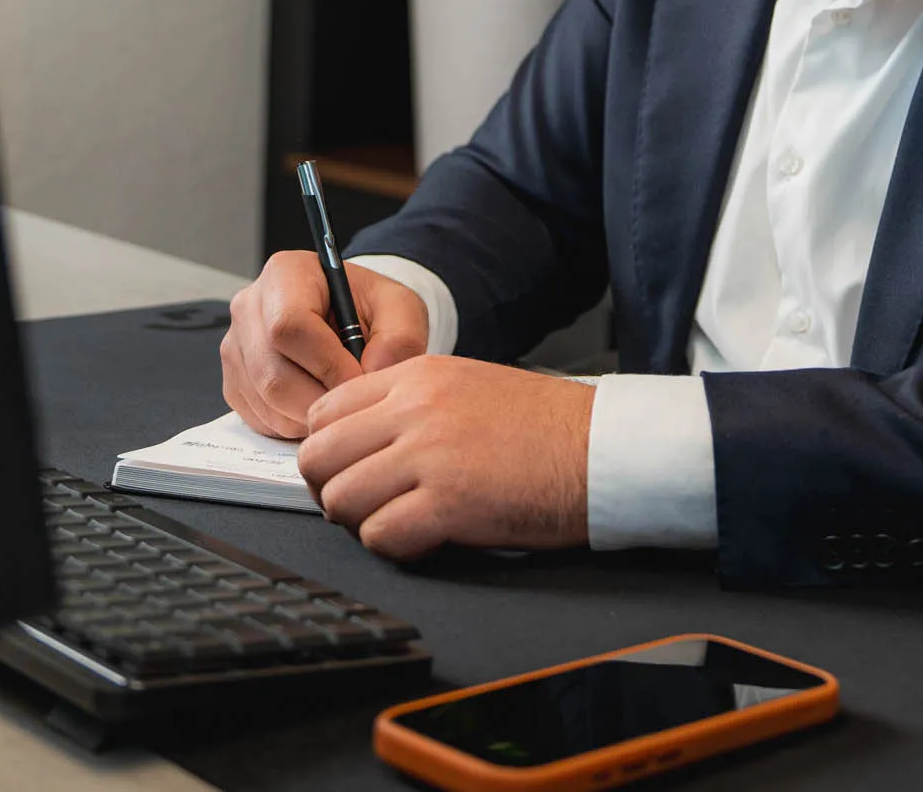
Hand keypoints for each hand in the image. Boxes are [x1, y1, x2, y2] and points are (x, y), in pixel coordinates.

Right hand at [221, 251, 428, 438]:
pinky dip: (292, 425)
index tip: (360, 380)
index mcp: (286, 274)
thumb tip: (372, 372)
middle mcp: (250, 306)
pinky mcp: (234, 380)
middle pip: (272, 372)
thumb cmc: (371, 308)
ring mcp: (236, 345)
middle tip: (355, 406)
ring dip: (308, 416)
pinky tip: (318, 406)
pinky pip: (257, 417)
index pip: (289, 326)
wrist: (352, 318)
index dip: (327, 364)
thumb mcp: (401, 309)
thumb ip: (399, 339)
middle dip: (320, 400)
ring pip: (265, 400)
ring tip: (341, 405)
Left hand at [297, 358, 592, 559]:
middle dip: (332, 490)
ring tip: (399, 522)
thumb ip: (410, 405)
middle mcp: (415, 409)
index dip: (330, 451)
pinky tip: (426, 538)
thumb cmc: (546, 427)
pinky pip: (380, 536)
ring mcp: (430, 454)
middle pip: (319, 457)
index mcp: (418, 376)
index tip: (350, 471)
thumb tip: (360, 446)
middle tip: (365, 505)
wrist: (603, 450)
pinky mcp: (449, 503)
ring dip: (363, 522)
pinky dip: (395, 546)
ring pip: (341, 500)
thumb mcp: (468, 386)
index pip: (325, 412)